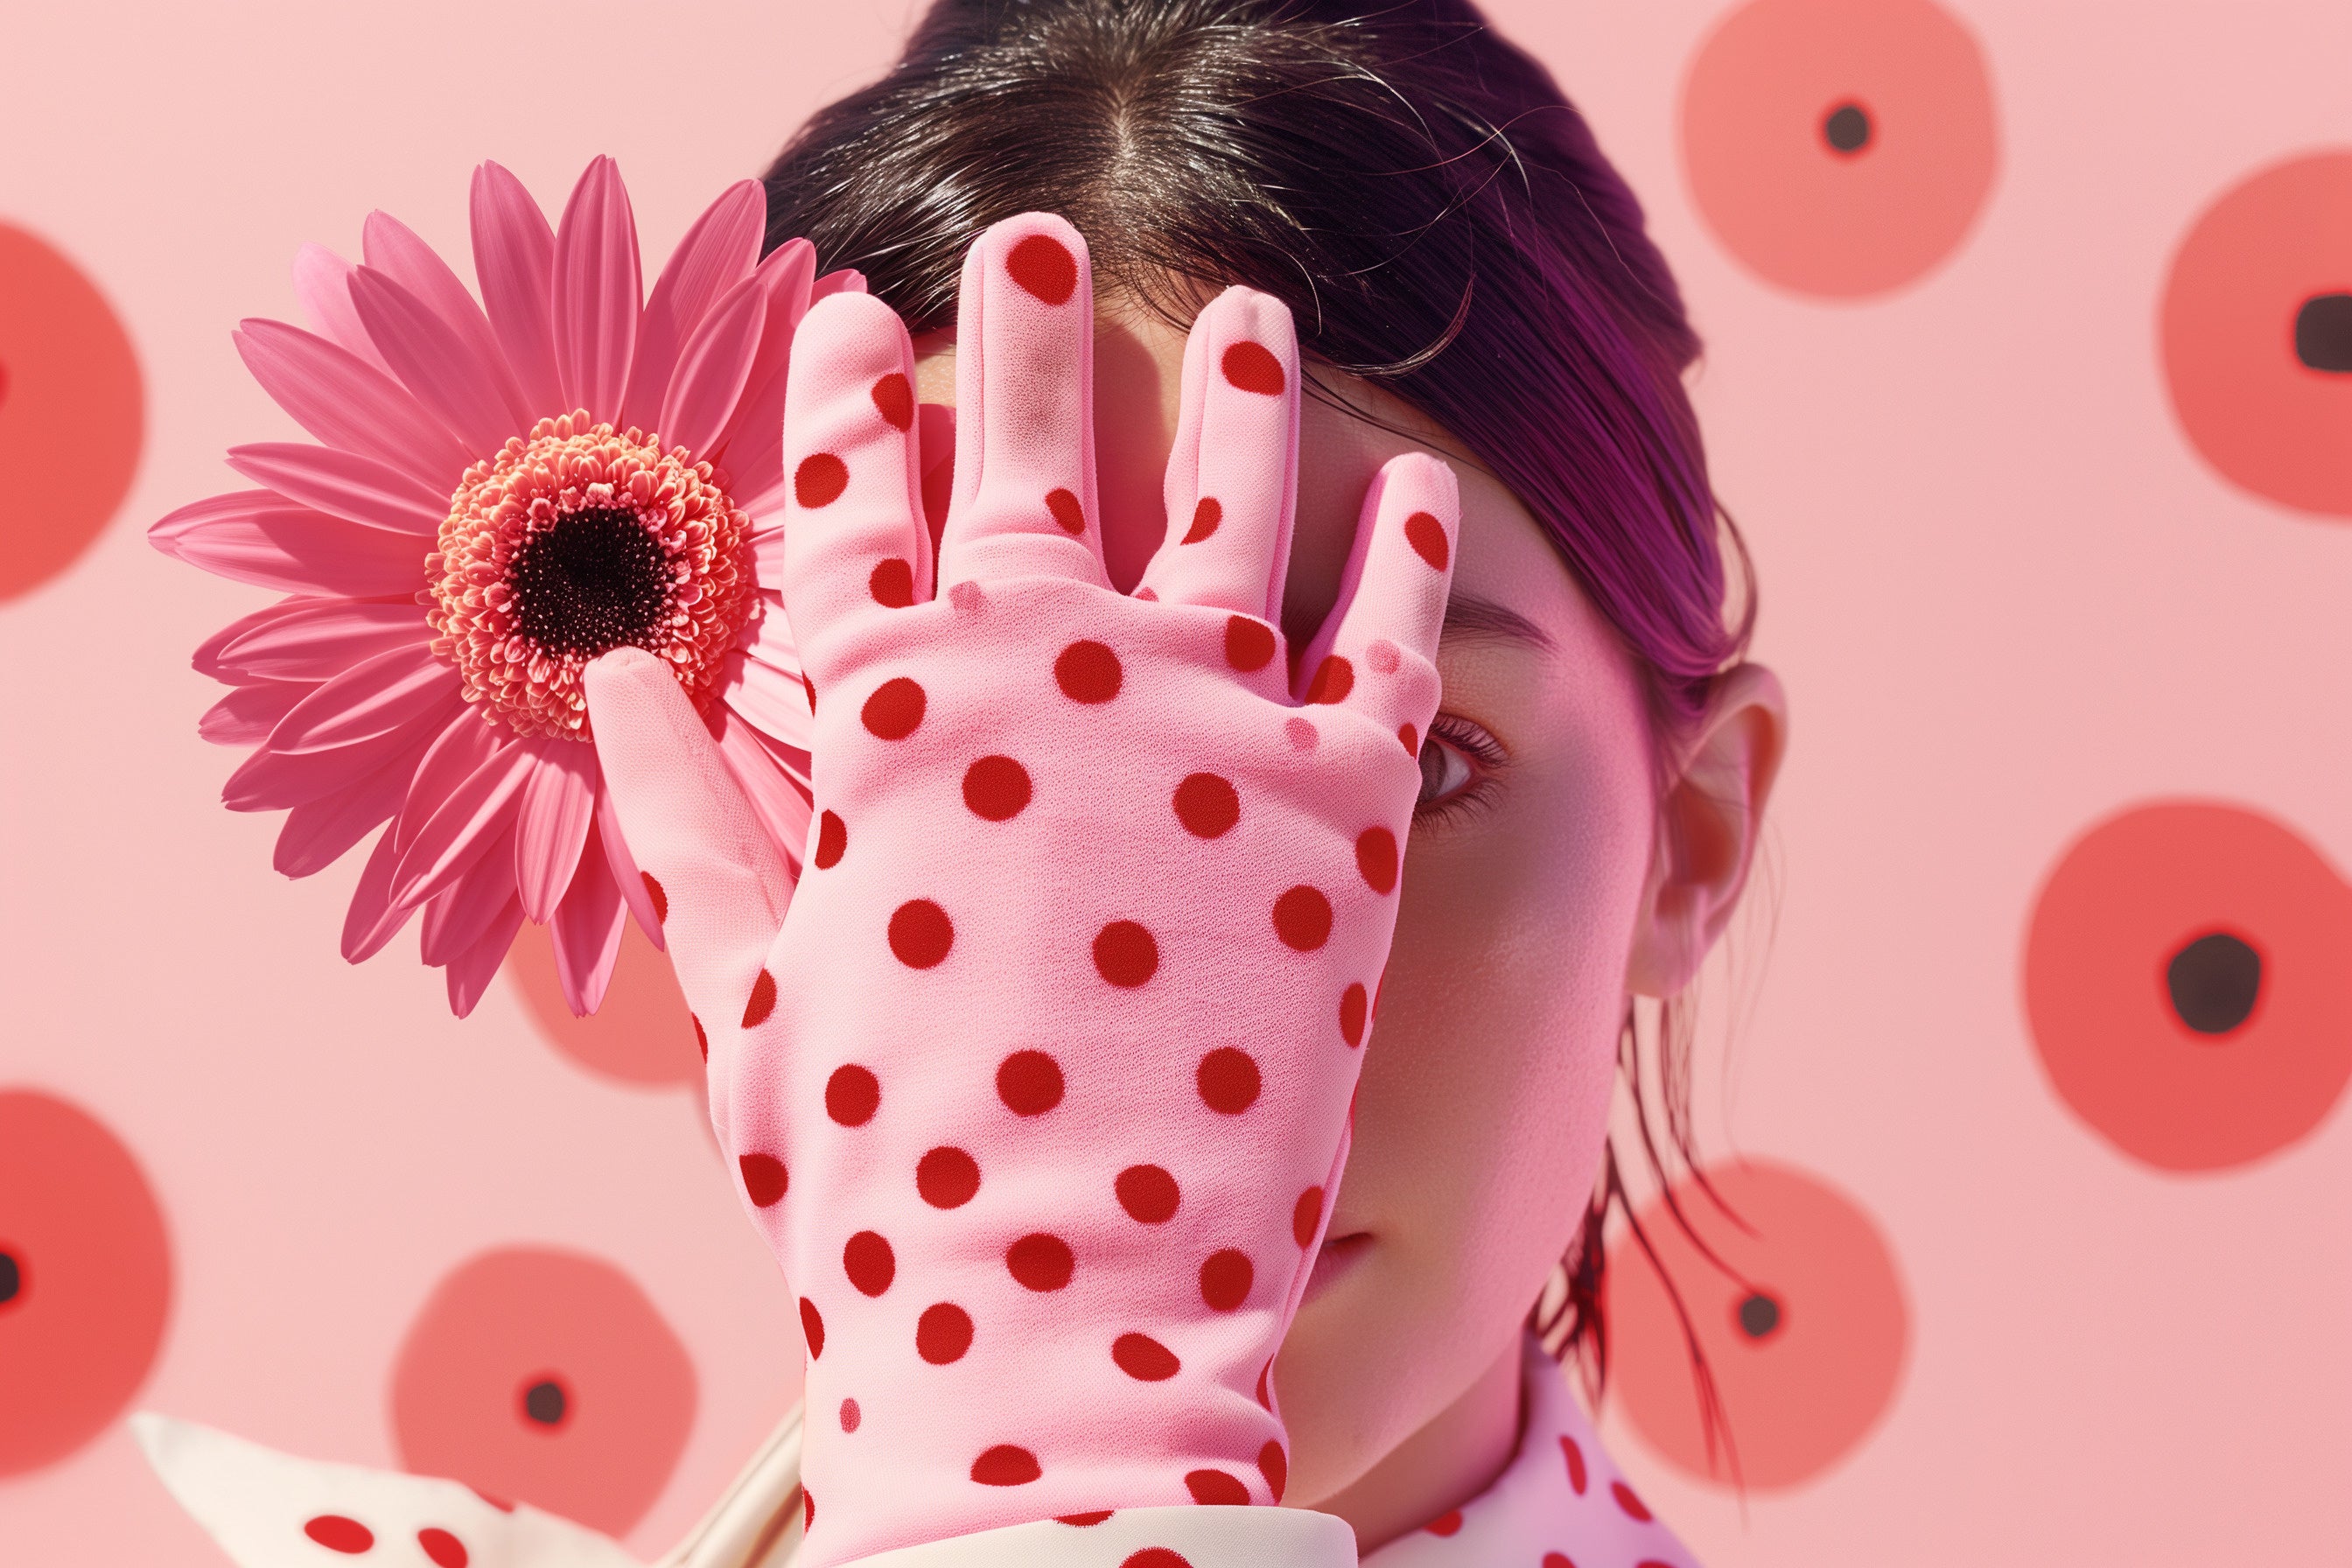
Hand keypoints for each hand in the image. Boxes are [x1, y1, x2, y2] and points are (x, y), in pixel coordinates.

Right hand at [586, 212, 1455, 1566]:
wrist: (1058, 1318)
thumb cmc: (878, 1167)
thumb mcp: (746, 985)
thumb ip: (681, 814)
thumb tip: (610, 678)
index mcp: (883, 709)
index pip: (850, 500)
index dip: (844, 400)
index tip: (851, 317)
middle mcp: (1042, 672)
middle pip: (1032, 443)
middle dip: (1023, 327)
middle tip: (1031, 242)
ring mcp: (1202, 719)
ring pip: (1230, 487)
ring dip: (1240, 382)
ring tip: (1254, 306)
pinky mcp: (1345, 798)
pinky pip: (1390, 625)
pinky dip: (1406, 545)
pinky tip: (1418, 480)